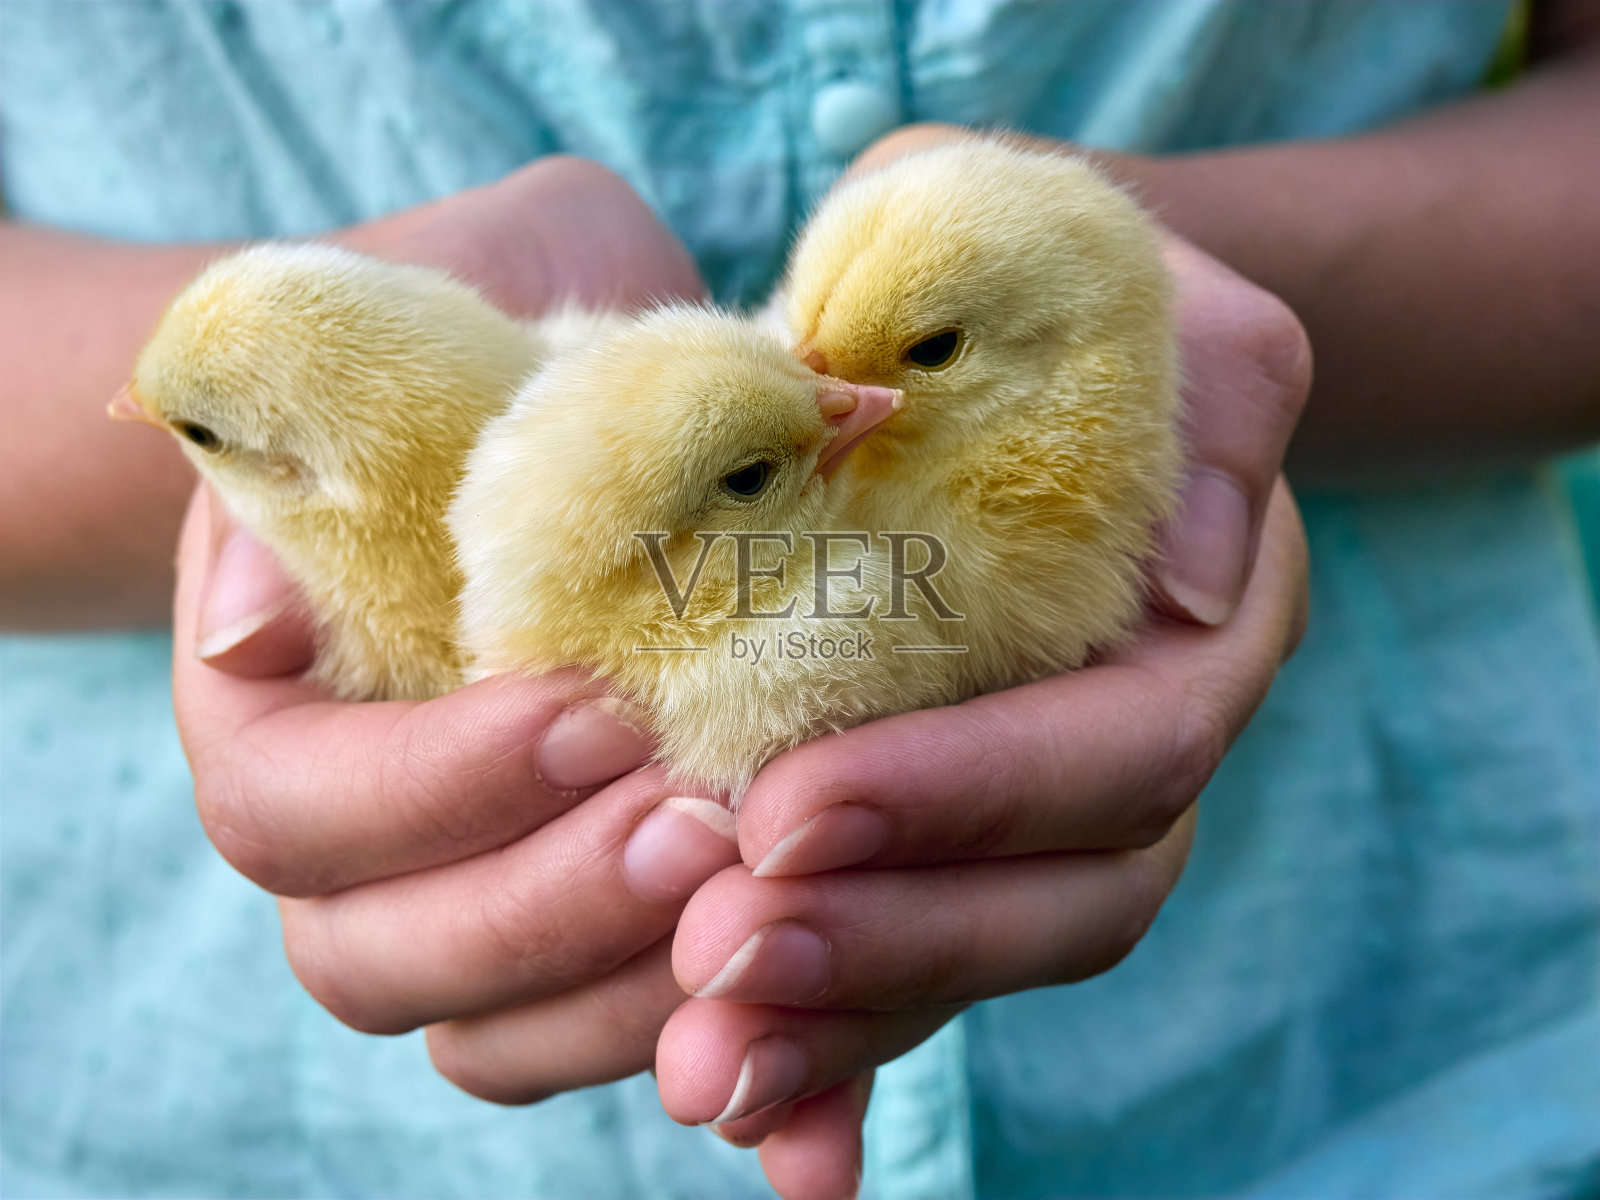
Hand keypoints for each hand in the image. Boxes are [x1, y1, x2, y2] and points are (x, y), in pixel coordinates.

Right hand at [172, 158, 738, 1101]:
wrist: (528, 384)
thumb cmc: (493, 324)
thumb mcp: (499, 288)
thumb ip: (493, 382)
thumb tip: (483, 549)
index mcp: (273, 689)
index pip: (293, 803)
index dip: (433, 784)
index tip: (593, 707)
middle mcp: (343, 819)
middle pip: (376, 955)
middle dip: (544, 904)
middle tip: (705, 824)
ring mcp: (453, 888)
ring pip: (488, 1032)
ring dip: (625, 992)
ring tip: (766, 899)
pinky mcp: (573, 926)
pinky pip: (607, 1034)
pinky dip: (703, 1060)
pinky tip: (808, 1084)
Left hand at [648, 126, 1311, 1199]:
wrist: (953, 335)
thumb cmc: (1004, 277)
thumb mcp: (1095, 265)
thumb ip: (1200, 380)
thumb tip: (1196, 570)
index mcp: (1191, 621)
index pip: (1116, 744)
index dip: (967, 794)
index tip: (785, 805)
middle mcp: (1131, 740)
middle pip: (1061, 899)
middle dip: (893, 939)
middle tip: (720, 957)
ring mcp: (1035, 814)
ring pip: (973, 962)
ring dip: (840, 1024)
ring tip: (698, 1062)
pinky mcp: (938, 848)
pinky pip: (904, 976)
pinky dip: (832, 1053)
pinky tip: (744, 1115)